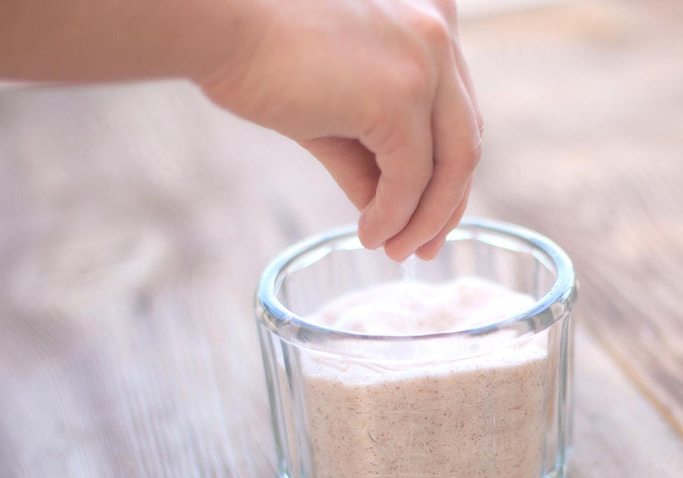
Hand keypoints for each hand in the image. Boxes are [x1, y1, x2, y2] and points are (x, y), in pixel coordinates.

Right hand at [198, 0, 482, 260]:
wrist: (218, 27)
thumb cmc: (263, 57)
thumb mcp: (336, 109)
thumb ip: (370, 154)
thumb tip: (388, 214)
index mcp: (431, 20)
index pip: (457, 113)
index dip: (447, 172)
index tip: (428, 216)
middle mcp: (439, 33)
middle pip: (464, 139)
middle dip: (445, 203)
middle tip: (421, 248)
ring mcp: (424, 64)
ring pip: (451, 164)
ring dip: (424, 218)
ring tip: (395, 250)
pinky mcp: (399, 97)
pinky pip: (411, 177)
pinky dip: (394, 216)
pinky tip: (371, 234)